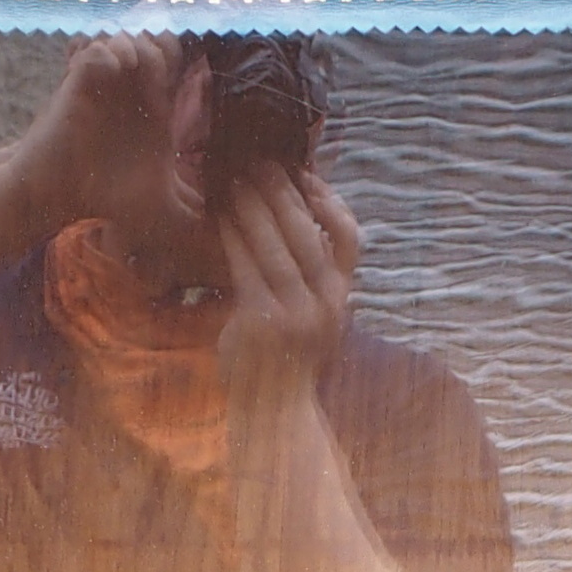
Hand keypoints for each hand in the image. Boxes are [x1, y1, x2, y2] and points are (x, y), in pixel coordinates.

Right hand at [31, 32, 209, 258]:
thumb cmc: (100, 196)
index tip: (179, 80)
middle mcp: (128, 90)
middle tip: (155, 73)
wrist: (55, 195)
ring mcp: (102, 84)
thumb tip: (207, 219)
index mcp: (151, 107)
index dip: (180, 58)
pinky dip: (105, 53)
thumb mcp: (154, 205)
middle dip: (159, 47)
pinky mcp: (76, 84)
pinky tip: (112, 71)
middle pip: (152, 40)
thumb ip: (181, 208)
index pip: (171, 59)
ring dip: (132, 46)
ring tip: (131, 68)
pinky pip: (94, 50)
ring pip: (123, 37)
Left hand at [218, 166, 359, 417]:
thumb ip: (312, 277)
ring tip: (235, 182)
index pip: (350, 238)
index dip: (330, 202)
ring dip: (253, 208)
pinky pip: (246, 267)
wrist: (273, 408)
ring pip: (275, 246)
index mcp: (341, 298)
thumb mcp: (314, 316)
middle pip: (307, 234)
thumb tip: (296, 219)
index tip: (307, 176)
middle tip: (260, 163)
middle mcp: (325, 304)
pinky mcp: (262, 321)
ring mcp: (295, 314)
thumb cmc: (288, 355)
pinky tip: (221, 218)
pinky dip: (233, 238)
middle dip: (282, 193)